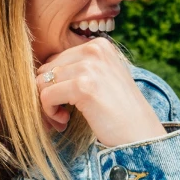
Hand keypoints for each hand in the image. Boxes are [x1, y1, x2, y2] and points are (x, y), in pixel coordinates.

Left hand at [35, 40, 165, 147]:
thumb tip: (39, 74)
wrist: (140, 134)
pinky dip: (49, 113)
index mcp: (98, 45)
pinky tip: (64, 121)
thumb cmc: (119, 111)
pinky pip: (46, 96)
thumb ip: (77, 69)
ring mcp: (89, 66)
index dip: (55, 84)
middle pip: (46, 69)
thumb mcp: (102, 78)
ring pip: (42, 82)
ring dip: (47, 105)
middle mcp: (94, 49)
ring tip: (63, 118)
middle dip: (48, 93)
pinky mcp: (83, 86)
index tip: (64, 103)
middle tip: (61, 114)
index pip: (56, 59)